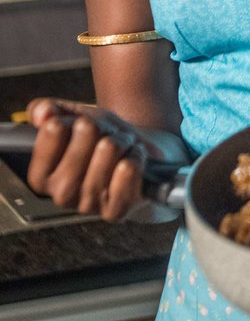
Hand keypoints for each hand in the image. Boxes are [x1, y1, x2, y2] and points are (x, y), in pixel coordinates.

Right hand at [26, 98, 148, 220]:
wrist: (137, 153)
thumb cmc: (101, 137)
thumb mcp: (73, 116)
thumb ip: (47, 110)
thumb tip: (42, 113)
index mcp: (40, 175)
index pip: (54, 128)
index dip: (74, 119)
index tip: (82, 127)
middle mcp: (60, 194)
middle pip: (87, 131)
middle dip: (103, 126)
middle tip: (107, 136)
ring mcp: (88, 205)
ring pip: (109, 147)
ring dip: (122, 140)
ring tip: (122, 148)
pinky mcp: (116, 211)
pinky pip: (128, 169)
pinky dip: (136, 156)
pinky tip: (133, 162)